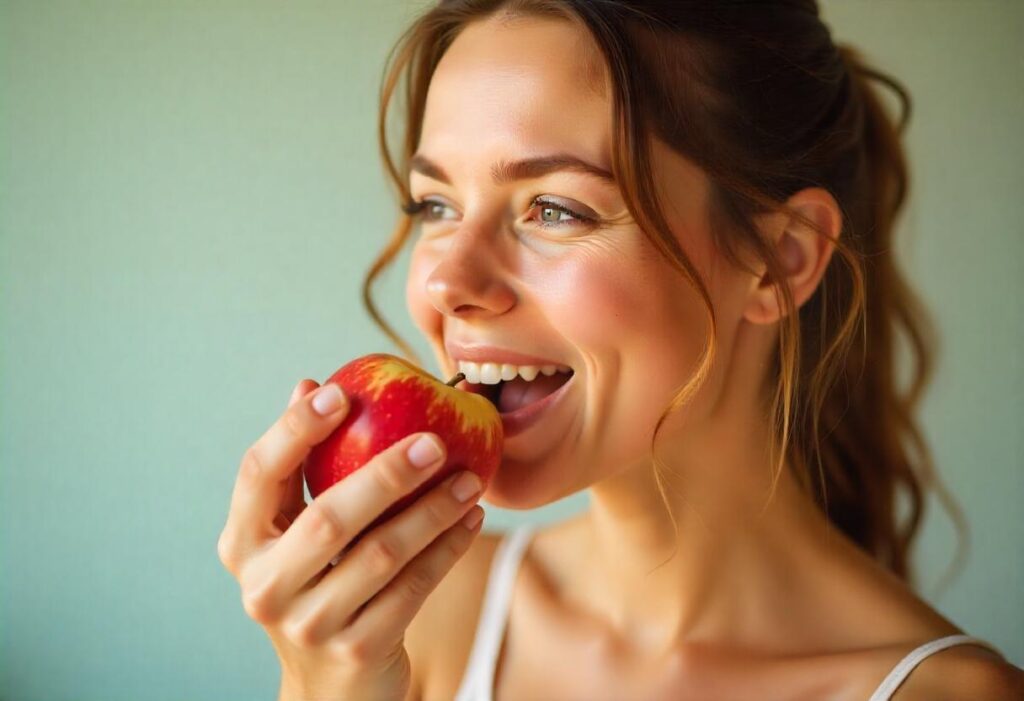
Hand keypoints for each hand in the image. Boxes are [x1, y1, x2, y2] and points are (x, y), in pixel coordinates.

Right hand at [217, 379, 484, 700]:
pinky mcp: (357, 650)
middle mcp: (264, 586)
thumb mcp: (296, 534)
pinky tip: (470, 519)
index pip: (258, 474)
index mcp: (242, 544)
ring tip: (470, 478)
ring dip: (432, 510)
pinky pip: (413, 588)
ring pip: (381, 554)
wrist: (328, 686)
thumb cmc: (317, 584)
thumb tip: (310, 384)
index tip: (339, 392)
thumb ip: (302, 466)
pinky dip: (446, 549)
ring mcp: (309, 624)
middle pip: (328, 518)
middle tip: (435, 439)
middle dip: (385, 473)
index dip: (295, 430)